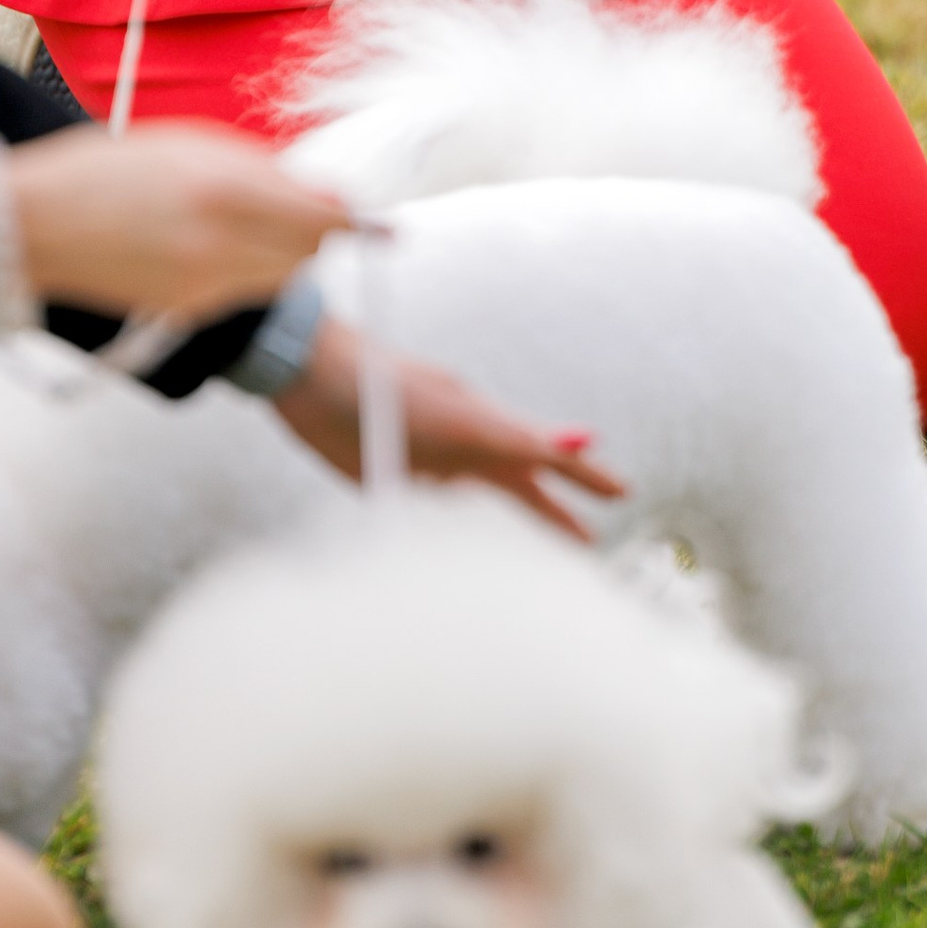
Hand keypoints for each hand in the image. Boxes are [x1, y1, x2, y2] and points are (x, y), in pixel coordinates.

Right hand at [4, 124, 345, 323]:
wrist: (36, 226)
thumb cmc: (106, 170)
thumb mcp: (190, 145)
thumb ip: (261, 169)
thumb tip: (320, 190)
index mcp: (227, 192)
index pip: (325, 220)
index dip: (355, 220)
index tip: (375, 220)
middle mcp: (223, 245)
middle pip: (311, 253)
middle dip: (317, 232)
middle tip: (300, 208)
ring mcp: (206, 286)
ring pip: (282, 277)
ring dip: (283, 252)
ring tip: (242, 220)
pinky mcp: (189, 311)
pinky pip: (242, 291)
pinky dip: (244, 270)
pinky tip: (205, 243)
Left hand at [273, 328, 631, 532]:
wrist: (304, 375)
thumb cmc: (381, 387)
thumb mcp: (457, 418)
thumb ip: (515, 437)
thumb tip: (572, 444)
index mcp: (481, 427)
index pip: (546, 456)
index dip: (584, 476)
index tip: (621, 493)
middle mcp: (459, 442)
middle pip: (517, 485)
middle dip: (554, 514)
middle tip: (589, 543)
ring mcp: (424, 456)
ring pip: (477, 497)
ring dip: (505, 523)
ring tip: (532, 552)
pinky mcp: (387, 472)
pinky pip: (432, 506)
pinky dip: (452, 524)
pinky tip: (456, 545)